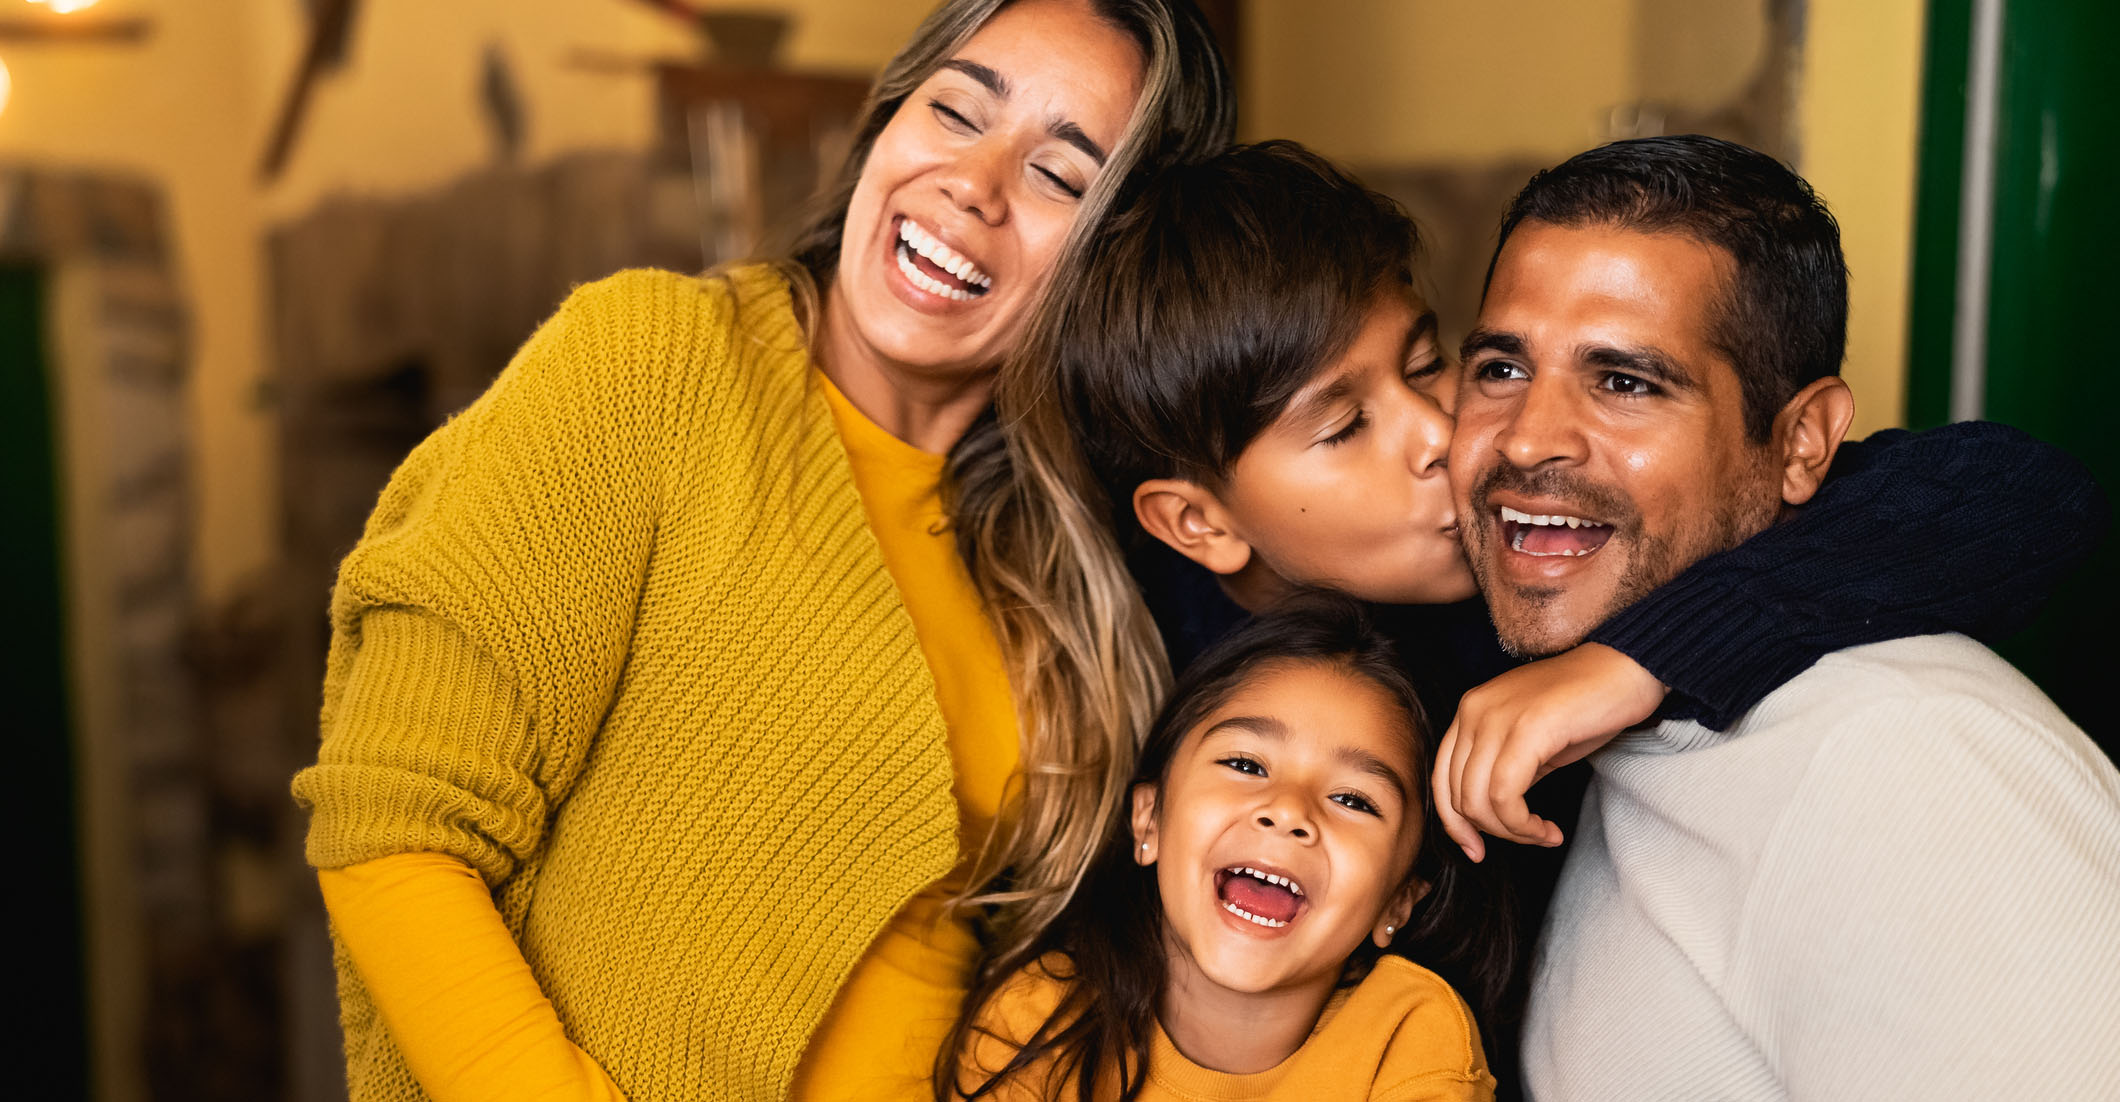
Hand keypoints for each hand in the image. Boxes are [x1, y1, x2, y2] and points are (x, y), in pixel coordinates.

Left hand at [1433, 643, 1666, 860]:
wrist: (1626, 669)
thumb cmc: (1585, 706)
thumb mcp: (1532, 743)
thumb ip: (1504, 772)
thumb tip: (1491, 818)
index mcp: (1470, 711)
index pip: (1441, 778)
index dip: (1455, 823)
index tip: (1478, 849)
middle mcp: (1474, 711)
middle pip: (1458, 796)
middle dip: (1492, 832)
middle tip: (1529, 838)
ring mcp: (1497, 717)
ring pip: (1479, 801)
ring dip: (1513, 831)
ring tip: (1543, 834)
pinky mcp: (1526, 729)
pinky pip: (1506, 795)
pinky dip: (1523, 824)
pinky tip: (1548, 829)